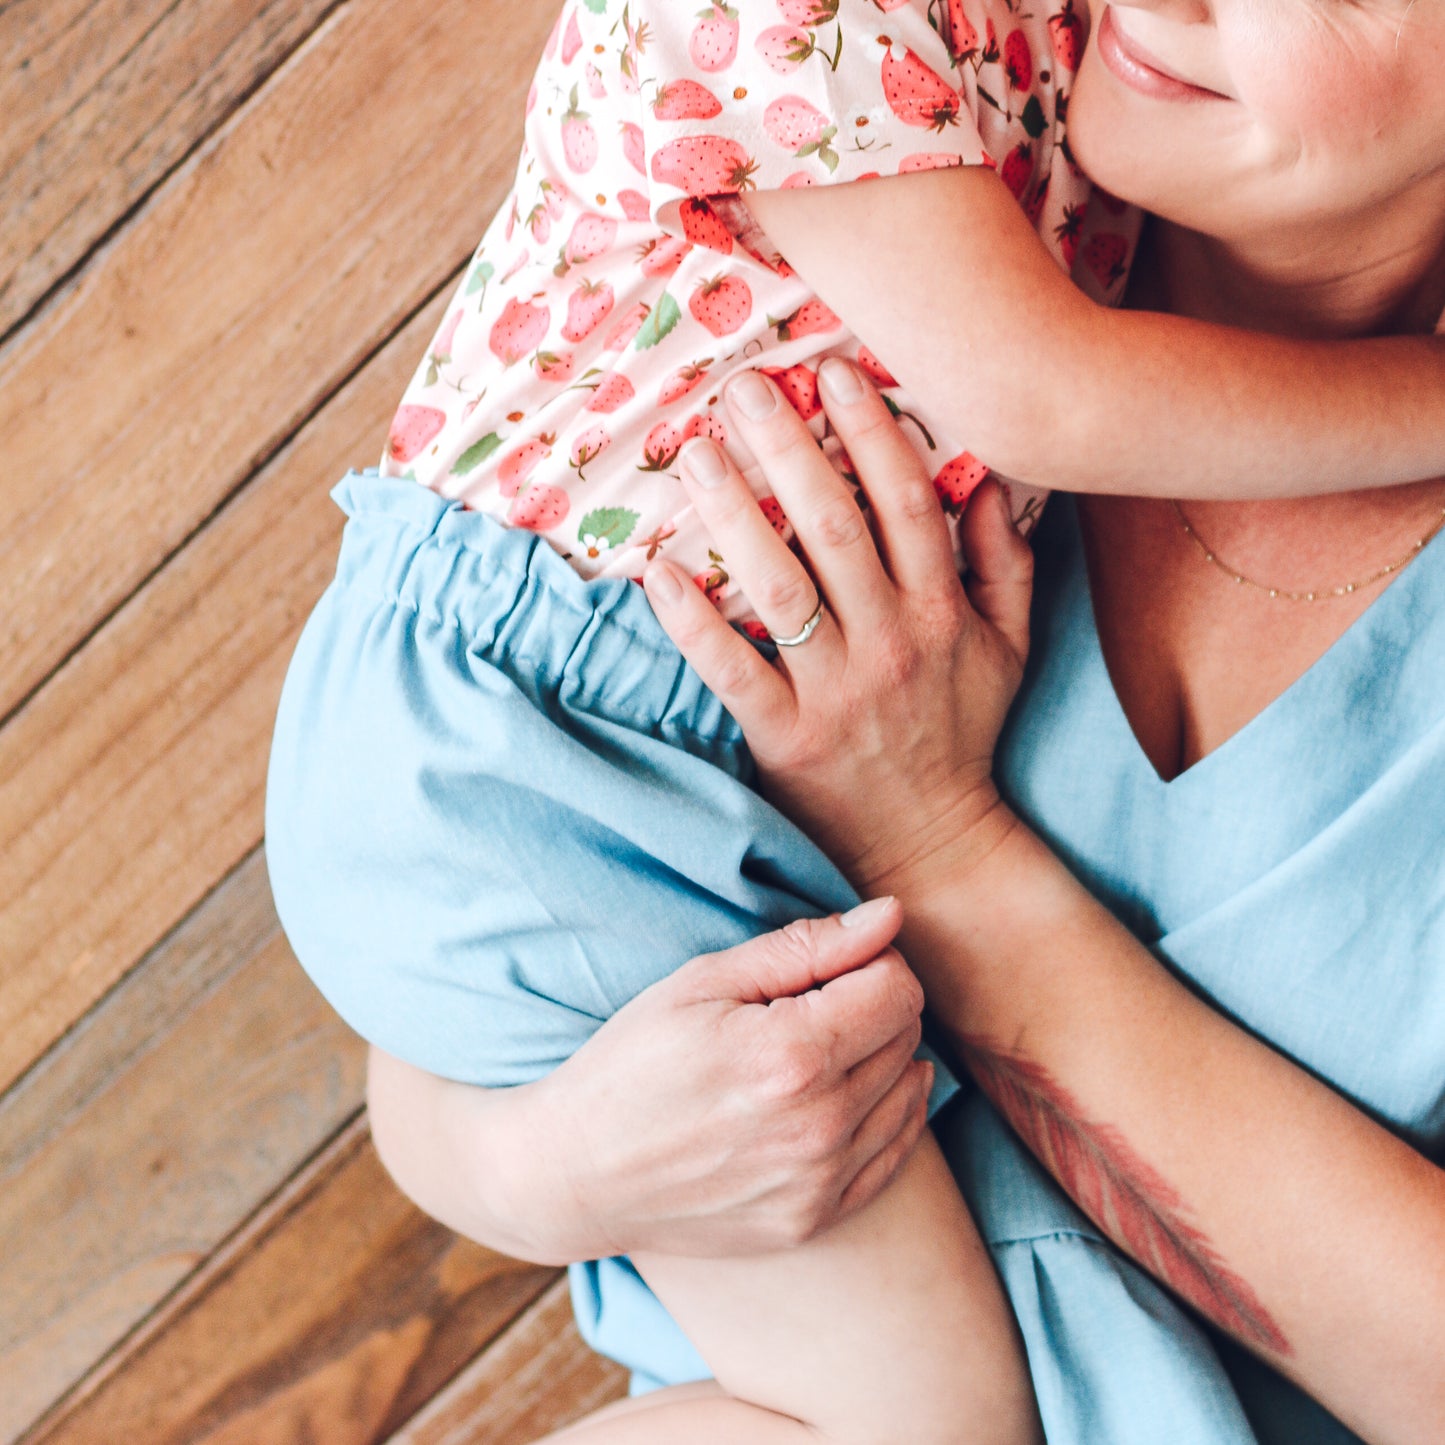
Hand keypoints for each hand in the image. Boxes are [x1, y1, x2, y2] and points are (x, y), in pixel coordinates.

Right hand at [539, 897, 933, 1256]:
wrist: (577, 1173)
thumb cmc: (632, 1062)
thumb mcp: (704, 982)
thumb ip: (807, 946)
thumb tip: (892, 915)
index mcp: (791, 1055)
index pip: (899, 988)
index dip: (871, 961)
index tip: (827, 966)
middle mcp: (818, 1126)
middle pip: (906, 1036)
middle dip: (874, 1005)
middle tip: (813, 1004)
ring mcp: (819, 1183)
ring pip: (908, 1093)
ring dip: (881, 1058)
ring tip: (818, 1049)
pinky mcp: (814, 1219)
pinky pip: (895, 1154)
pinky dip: (886, 1114)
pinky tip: (841, 1095)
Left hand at [641, 359, 1033, 899]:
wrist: (934, 840)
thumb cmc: (962, 732)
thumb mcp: (1011, 647)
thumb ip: (1006, 563)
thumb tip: (993, 478)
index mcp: (942, 613)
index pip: (906, 504)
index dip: (871, 432)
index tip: (832, 372)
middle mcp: (890, 643)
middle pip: (834, 528)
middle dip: (788, 449)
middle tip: (741, 386)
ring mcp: (834, 691)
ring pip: (778, 587)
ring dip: (735, 515)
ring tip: (696, 455)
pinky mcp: (785, 737)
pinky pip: (732, 671)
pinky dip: (692, 622)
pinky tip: (657, 572)